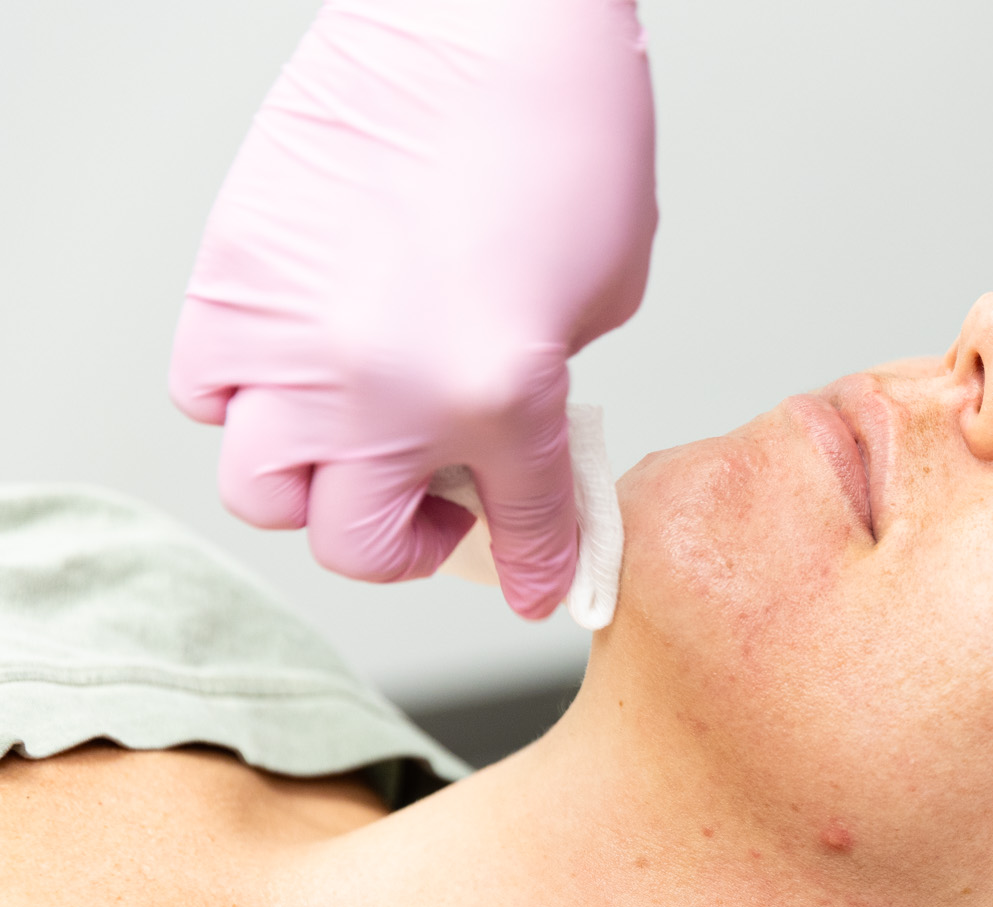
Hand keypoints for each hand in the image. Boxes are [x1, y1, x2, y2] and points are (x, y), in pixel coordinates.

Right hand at [169, 0, 655, 618]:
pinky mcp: (231, 276)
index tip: (536, 581)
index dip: (537, 567)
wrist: (487, 22)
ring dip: (315, 483)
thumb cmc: (564, 137)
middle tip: (439, 502)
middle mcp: (379, 390)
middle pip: (356, 543)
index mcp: (497, 399)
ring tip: (361, 437)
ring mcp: (291, 338)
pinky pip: (207, 389)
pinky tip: (304, 362)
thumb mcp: (602, 298)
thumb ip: (541, 399)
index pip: (521, 530)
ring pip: (262, 487)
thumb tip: (505, 446)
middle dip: (404, 541)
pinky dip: (247, 400)